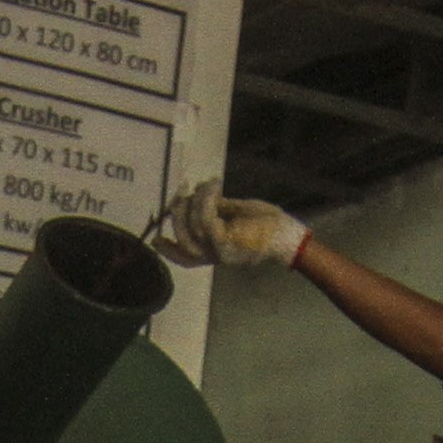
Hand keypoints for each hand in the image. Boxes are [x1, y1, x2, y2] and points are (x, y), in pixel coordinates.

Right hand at [154, 179, 308, 270]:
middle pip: (183, 239)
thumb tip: (200, 196)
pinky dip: (206, 198)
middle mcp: (214, 256)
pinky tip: (214, 185)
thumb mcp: (238, 216)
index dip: (167, 250)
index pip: (184, 258)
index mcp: (216, 254)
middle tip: (183, 191)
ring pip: (192, 225)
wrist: (287, 236)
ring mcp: (219, 251)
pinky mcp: (225, 241)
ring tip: (208, 184)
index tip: (155, 238)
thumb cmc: (268, 225)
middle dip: (179, 213)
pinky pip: (205, 217)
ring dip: (197, 199)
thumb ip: (219, 210)